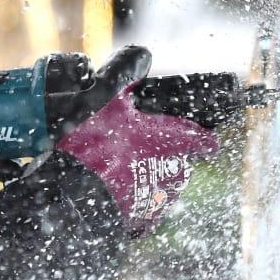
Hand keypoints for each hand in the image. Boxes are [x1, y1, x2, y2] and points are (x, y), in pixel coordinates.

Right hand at [56, 81, 220, 235]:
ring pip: (163, 185)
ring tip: (119, 171)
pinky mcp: (143, 221)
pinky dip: (134, 200)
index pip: (202, 139)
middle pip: (178, 161)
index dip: (204, 138)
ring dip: (148, 177)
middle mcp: (174, 171)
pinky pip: (146, 208)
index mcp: (171, 140)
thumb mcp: (106, 96)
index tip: (209, 141)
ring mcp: (161, 199)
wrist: (71, 196)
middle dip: (161, 155)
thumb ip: (127, 75)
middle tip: (133, 148)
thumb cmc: (91, 144)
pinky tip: (115, 192)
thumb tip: (140, 57)